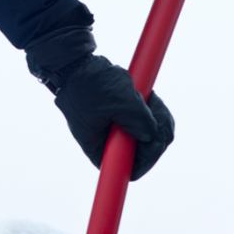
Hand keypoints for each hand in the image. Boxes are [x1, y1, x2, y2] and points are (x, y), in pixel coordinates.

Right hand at [53, 55, 173, 179]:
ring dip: (154, 117)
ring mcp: (111, 129)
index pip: (129, 169)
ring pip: (144, 134)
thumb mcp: (122, 103)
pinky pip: (140, 119)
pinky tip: (146, 95)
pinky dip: (148, 109)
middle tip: (158, 111)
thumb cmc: (91, 84)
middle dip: (156, 132)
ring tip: (150, 98)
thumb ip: (141, 122)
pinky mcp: (117, 115)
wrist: (76, 64)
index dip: (149, 157)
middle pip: (142, 151)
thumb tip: (153, 134)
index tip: (156, 138)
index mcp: (100, 148)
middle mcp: (105, 143)